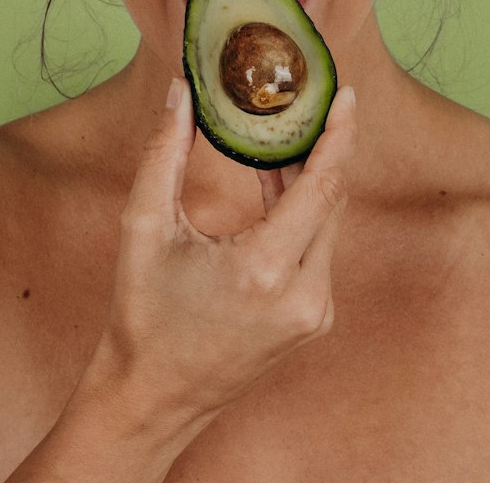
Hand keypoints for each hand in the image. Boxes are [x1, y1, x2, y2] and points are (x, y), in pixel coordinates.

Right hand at [88, 79, 357, 427]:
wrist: (151, 399)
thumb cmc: (143, 315)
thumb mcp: (144, 227)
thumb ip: (164, 152)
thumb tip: (180, 91)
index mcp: (265, 271)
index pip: (323, 187)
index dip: (339, 135)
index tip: (347, 94)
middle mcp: (303, 296)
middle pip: (331, 200)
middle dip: (320, 147)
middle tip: (304, 102)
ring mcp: (314, 313)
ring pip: (328, 223)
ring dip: (308, 178)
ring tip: (280, 135)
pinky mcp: (312, 320)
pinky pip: (319, 248)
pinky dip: (302, 211)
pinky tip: (273, 182)